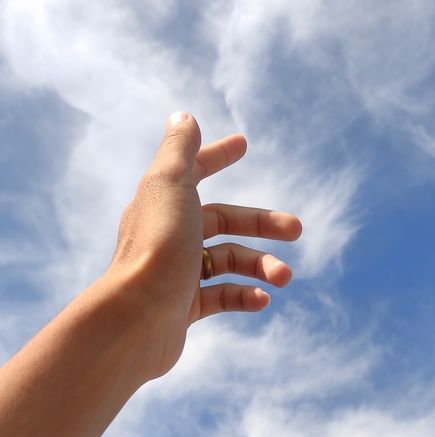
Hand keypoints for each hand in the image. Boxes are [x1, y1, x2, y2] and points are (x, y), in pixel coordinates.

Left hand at [106, 112, 301, 380]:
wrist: (134, 320)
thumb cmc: (156, 247)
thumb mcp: (170, 185)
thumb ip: (180, 150)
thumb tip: (183, 116)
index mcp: (162, 202)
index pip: (191, 171)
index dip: (215, 156)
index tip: (243, 144)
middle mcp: (167, 234)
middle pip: (221, 221)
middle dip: (261, 223)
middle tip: (297, 229)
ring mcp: (174, 273)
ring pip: (226, 261)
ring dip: (261, 266)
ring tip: (284, 277)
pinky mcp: (182, 308)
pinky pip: (221, 297)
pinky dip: (245, 295)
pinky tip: (263, 300)